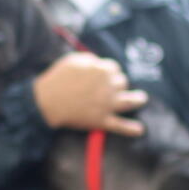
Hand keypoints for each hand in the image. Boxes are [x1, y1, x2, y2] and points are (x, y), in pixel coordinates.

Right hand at [32, 53, 146, 135]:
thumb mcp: (73, 60)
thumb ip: (90, 59)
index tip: (104, 75)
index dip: (109, 72)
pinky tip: (140, 130)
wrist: (46, 102)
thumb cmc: (58, 79)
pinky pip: (120, 126)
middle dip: (118, 84)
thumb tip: (99, 63)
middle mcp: (109, 87)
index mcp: (102, 70)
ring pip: (129, 102)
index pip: (114, 68)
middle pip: (122, 82)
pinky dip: (130, 129)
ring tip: (142, 99)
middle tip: (111, 87)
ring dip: (138, 100)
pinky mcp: (101, 121)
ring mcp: (107, 105)